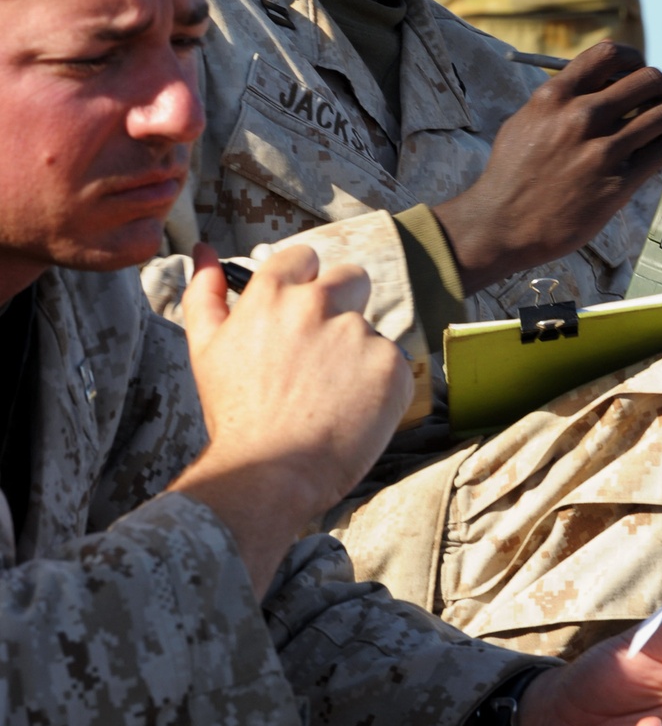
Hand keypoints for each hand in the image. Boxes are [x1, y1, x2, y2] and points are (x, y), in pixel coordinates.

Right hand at [170, 242, 413, 596]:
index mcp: (274, 292)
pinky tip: (351, 411)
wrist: (269, 474)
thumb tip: (205, 251)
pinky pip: (391, 363)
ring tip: (329, 394)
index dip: (302, 286)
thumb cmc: (234, 414)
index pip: (304, 257)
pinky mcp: (391, 365)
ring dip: (356, 351)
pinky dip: (378, 385)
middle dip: (340, 305)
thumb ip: (205, 292)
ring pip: (368, 328)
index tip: (296, 317)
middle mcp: (319, 303)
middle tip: (321, 355)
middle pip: (350, 278)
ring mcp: (358, 333)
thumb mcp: (205, 349)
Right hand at [433, 41, 661, 293]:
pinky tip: (650, 156)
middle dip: (658, 89)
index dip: (632, 58)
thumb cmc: (511, 174)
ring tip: (657, 131)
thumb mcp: (525, 120)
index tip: (635, 72)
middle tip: (653, 103)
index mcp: (555, 96)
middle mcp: (581, 116)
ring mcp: (601, 150)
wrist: (502, 225)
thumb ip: (559, 99)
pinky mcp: (618, 183)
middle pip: (649, 79)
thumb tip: (598, 83)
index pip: (609, 53)